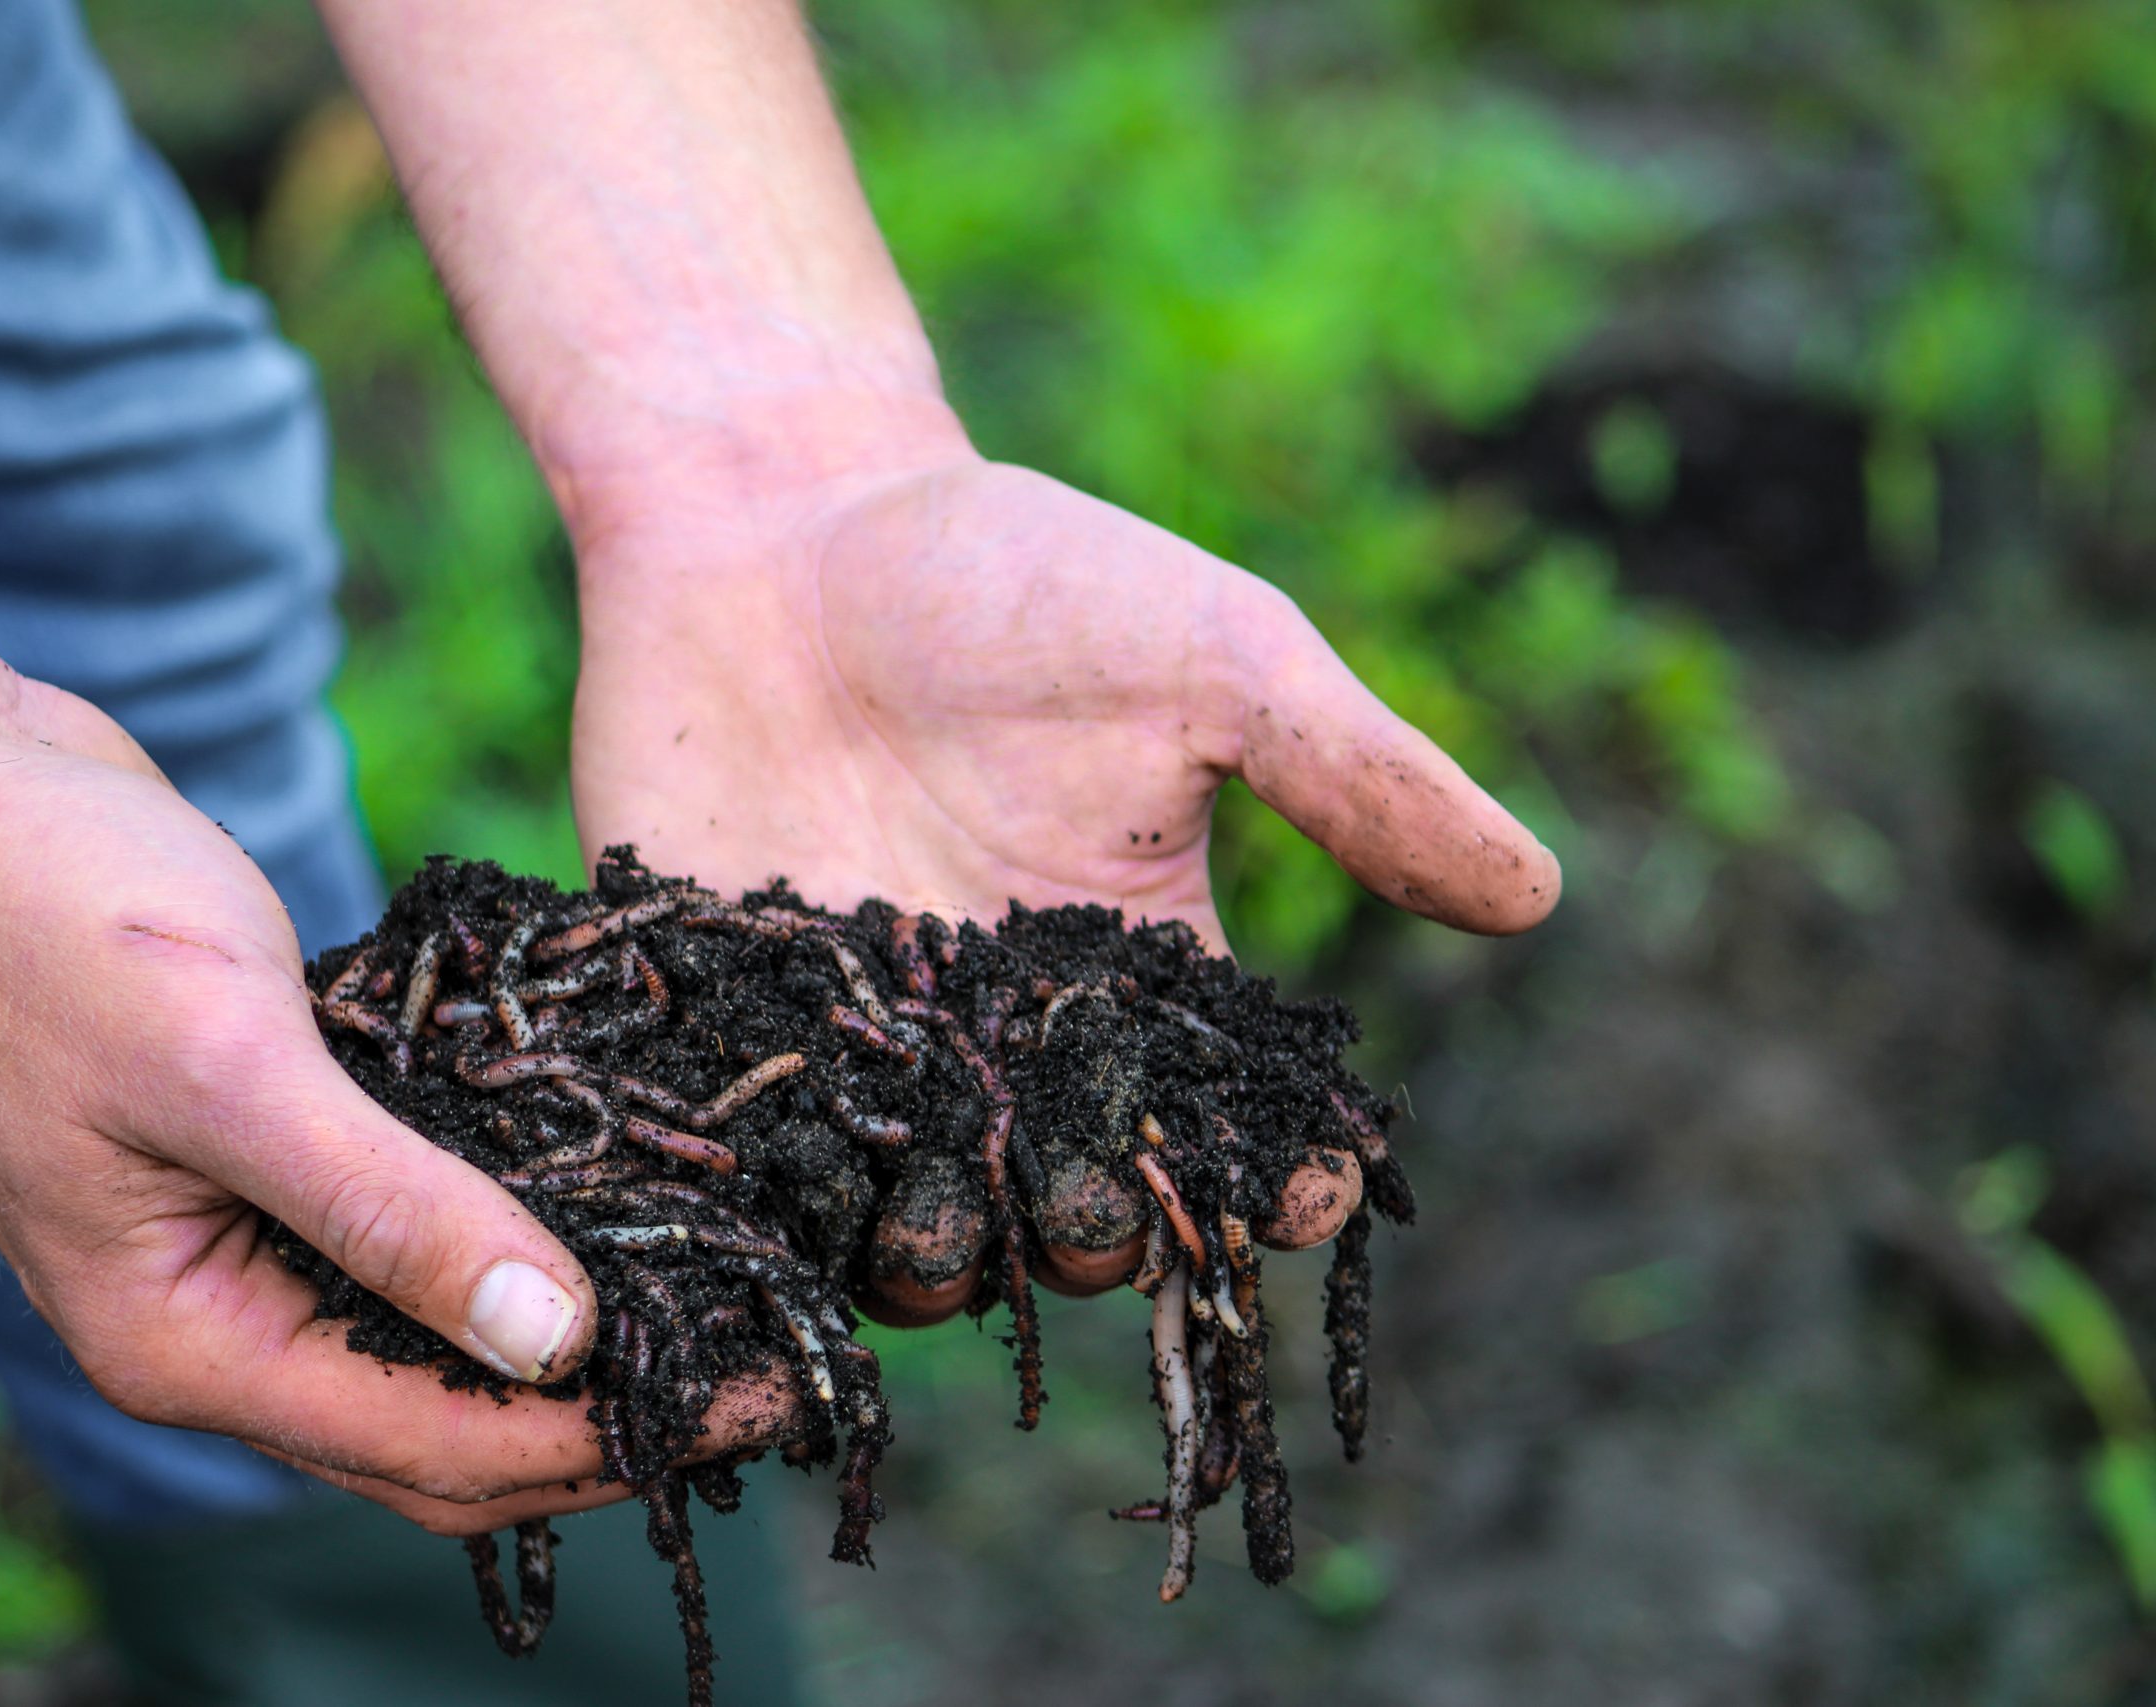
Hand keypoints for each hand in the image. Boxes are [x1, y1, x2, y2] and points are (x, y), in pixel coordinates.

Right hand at [0, 682, 783, 1533]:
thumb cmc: (42, 913)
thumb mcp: (230, 1065)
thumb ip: (392, 1211)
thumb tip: (559, 1342)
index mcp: (187, 1340)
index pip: (437, 1448)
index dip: (610, 1436)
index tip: (765, 1387)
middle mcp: (212, 1321)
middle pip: (444, 1427)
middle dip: (605, 1413)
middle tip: (765, 1359)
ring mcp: (233, 1240)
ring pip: (433, 1336)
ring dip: (566, 1330)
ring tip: (718, 1289)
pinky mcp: (262, 1154)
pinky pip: (408, 1232)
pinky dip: (506, 1233)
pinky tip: (612, 1191)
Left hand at [570, 450, 1560, 1315]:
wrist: (772, 517)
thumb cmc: (1009, 576)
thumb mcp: (1210, 657)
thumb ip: (1353, 775)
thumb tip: (1539, 893)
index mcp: (1141, 972)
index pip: (1234, 1120)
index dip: (1282, 1178)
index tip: (1300, 1194)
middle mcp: (1013, 1040)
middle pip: (1074, 1196)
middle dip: (1096, 1229)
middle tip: (1085, 1209)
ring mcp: (868, 1051)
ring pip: (920, 1217)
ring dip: (939, 1253)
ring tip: (934, 1239)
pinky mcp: (737, 1041)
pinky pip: (765, 1168)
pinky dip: (780, 1215)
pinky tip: (783, 1222)